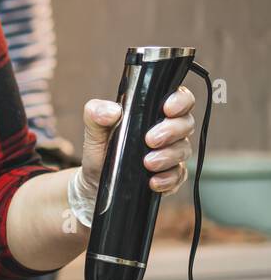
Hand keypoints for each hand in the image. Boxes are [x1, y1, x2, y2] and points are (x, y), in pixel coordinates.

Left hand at [79, 86, 195, 195]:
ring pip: (184, 150)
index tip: (167, 109)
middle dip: (171, 130)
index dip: (180, 101)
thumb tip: (112, 111)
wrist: (95, 180)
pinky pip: (179, 176)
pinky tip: (153, 181)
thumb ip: (96, 112)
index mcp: (153, 112)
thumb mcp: (94, 129)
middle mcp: (168, 130)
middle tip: (150, 140)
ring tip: (148, 163)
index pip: (179, 98)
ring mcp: (172, 153)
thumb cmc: (100, 149)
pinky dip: (168, 179)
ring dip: (168, 156)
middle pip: (186, 123)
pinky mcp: (171, 175)